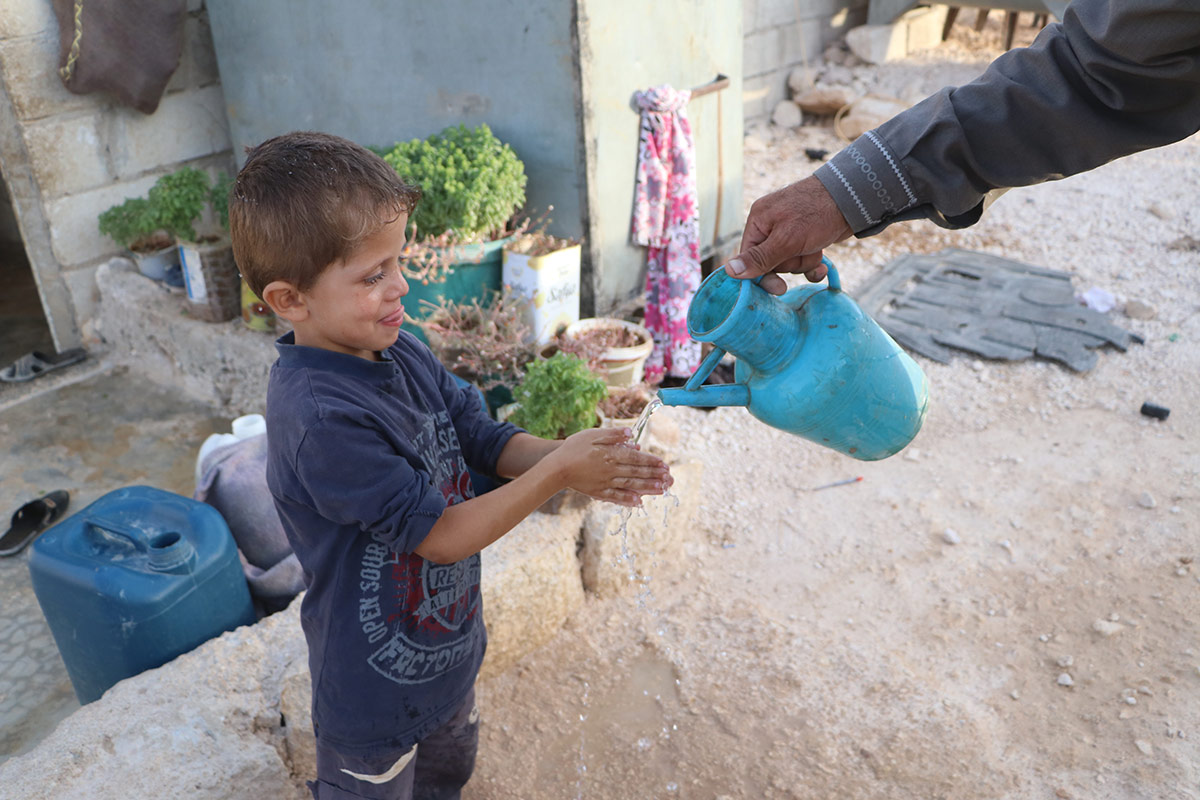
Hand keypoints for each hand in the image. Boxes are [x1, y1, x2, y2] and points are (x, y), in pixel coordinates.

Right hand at [548, 428, 671, 506]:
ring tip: (662, 490)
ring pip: (630, 486)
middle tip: (670, 479)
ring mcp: (605, 483)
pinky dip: (627, 500)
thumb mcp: (592, 435)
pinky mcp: (598, 492)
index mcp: (610, 454)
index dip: (651, 462)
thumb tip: (631, 435)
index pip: (635, 458)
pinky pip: (615, 497)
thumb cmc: (573, 448)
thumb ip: (612, 435)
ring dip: (647, 488)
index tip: (664, 465)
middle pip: (636, 473)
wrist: (556, 467)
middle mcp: (610, 470)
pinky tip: (638, 502)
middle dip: (655, 476)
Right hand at [723, 175, 852, 294]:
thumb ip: (759, 259)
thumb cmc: (817, 214)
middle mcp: (770, 225)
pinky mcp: (805, 237)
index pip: (749, 257)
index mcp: (758, 221)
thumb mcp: (786, 240)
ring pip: (788, 263)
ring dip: (804, 262)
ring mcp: (789, 231)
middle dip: (790, 264)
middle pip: (770, 262)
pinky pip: (802, 260)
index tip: (778, 287)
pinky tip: (823, 264)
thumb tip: (728, 271)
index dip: (762, 275)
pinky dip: (812, 264)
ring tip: (816, 248)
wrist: (854, 198)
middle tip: (803, 255)